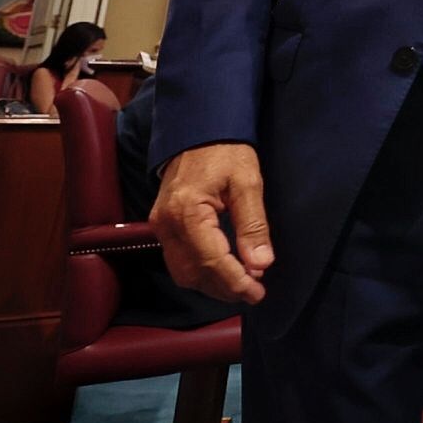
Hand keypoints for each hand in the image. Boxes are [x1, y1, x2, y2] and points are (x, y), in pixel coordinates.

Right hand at [150, 143, 271, 304]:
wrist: (197, 129)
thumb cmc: (226, 151)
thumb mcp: (248, 182)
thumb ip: (253, 225)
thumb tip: (261, 265)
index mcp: (187, 212)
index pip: (211, 261)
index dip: (235, 282)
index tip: (258, 294)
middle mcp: (166, 224)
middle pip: (193, 273)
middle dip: (224, 288)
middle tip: (254, 292)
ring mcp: (160, 226)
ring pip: (182, 272)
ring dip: (211, 284)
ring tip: (243, 284)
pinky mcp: (162, 225)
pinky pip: (178, 260)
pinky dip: (200, 272)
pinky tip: (224, 270)